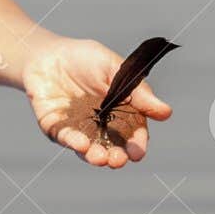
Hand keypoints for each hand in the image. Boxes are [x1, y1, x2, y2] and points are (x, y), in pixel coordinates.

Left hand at [21, 36, 172, 167]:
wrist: (48, 53)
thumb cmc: (86, 58)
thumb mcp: (115, 69)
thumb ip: (138, 92)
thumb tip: (166, 113)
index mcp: (121, 112)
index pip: (133, 133)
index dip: (137, 144)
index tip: (138, 152)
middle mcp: (101, 125)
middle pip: (113, 147)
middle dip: (117, 156)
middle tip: (119, 160)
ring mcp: (78, 129)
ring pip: (89, 149)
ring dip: (96, 156)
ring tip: (101, 158)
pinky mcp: (56, 128)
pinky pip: (65, 138)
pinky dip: (74, 142)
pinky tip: (81, 144)